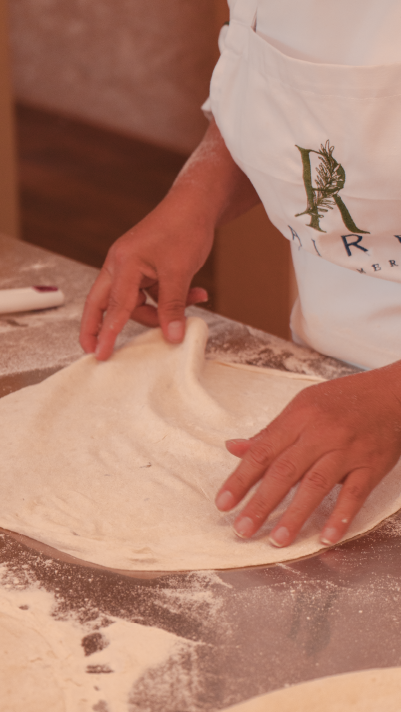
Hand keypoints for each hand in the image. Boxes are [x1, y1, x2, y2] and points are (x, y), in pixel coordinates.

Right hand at [79, 194, 213, 359]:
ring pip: (136, 301)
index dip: (106, 333)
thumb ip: (173, 306)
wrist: (197, 205)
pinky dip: (171, 298)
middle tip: (96, 350)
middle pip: (104, 303)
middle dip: (101, 327)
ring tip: (192, 302)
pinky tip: (196, 294)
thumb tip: (172, 336)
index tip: (99, 354)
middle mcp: (122, 264)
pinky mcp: (146, 267)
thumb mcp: (179, 272)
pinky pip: (152, 293)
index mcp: (124, 263)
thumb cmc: (184, 229)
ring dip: (162, 309)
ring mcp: (133, 266)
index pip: (114, 307)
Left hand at [215, 363, 400, 546]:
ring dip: (296, 515)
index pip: (263, 452)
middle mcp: (320, 433)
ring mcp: (347, 450)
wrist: (392, 393)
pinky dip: (341, 516)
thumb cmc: (343, 400)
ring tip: (278, 540)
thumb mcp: (302, 406)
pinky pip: (354, 494)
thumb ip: (270, 432)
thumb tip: (234, 448)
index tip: (223, 503)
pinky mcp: (371, 465)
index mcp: (299, 417)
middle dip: (261, 503)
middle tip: (243, 529)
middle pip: (285, 471)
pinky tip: (326, 537)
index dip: (241, 479)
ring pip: (316, 485)